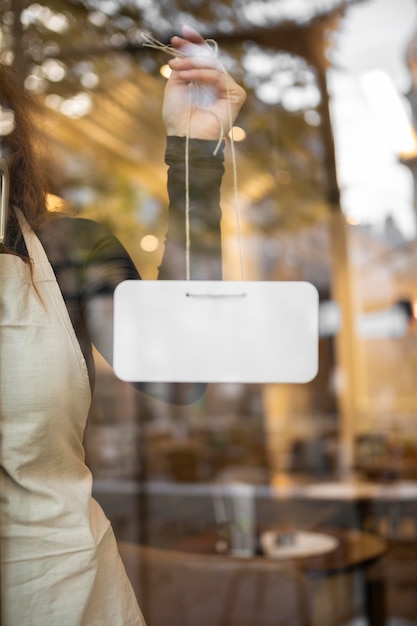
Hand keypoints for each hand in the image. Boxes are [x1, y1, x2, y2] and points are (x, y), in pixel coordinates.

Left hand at [163, 25, 245, 139]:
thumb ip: (182, 67)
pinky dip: (201, 74)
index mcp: (204, 83)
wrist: (185, 137)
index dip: (193, 44)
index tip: (179, 34)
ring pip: (213, 65)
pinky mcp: (236, 95)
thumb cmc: (178, 118)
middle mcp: (218, 85)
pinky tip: (186, 77)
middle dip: (192, 48)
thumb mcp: (175, 86)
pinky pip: (219, 77)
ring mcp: (228, 89)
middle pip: (209, 58)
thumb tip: (185, 51)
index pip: (203, 59)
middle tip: (176, 43)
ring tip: (176, 66)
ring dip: (192, 63)